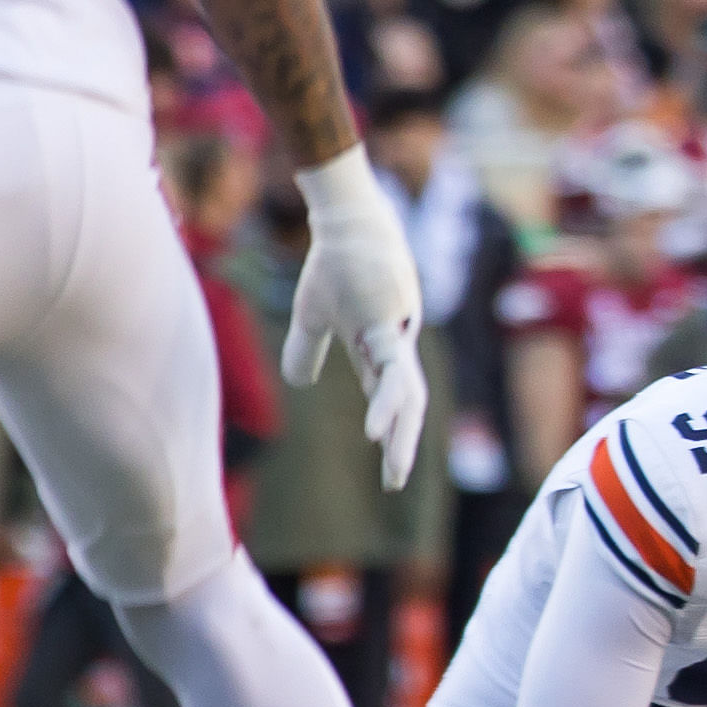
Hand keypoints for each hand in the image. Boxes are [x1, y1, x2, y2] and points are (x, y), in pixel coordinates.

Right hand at [287, 145, 430, 489]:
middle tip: (394, 482)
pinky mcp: (390, 325)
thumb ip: (307, 350)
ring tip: (392, 468)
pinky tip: (378, 431)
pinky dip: (386, 403)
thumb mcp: (313, 316)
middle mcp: (396, 346)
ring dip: (400, 433)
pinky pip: (390, 372)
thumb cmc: (335, 266)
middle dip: (403, 443)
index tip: (389, 468)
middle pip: (408, 403)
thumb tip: (299, 383)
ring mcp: (398, 335)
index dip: (392, 430)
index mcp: (380, 349)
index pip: (391, 398)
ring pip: (408, 394)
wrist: (348, 224)